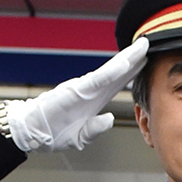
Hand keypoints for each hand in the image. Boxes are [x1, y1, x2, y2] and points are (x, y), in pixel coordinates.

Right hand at [0, 39, 148, 152]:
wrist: (31, 132)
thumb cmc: (53, 132)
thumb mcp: (81, 136)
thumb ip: (96, 127)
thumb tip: (110, 118)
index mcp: (93, 100)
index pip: (118, 83)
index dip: (133, 72)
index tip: (148, 62)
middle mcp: (90, 90)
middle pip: (118, 72)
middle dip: (134, 59)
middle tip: (150, 45)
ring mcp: (83, 87)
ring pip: (111, 71)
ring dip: (127, 59)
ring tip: (142, 47)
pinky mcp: (76, 90)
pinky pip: (98, 79)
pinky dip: (113, 70)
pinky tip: (125, 63)